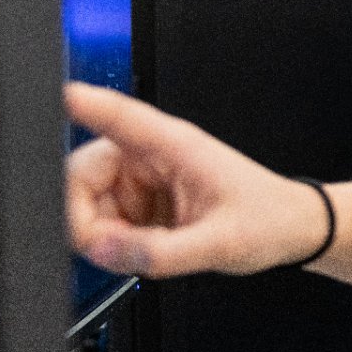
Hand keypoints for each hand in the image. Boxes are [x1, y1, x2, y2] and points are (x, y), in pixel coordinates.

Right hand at [65, 83, 328, 277]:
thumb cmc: (269, 220)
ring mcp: (141, 179)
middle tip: (115, 248)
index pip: (117, 114)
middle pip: (79, 176)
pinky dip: (115, 244)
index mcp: (173, 145)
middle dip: (85, 219)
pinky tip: (148, 248)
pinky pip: (103, 223)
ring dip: (103, 236)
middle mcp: (150, 155)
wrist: (291, 230)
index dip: (83, 105)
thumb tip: (106, 250)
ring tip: (149, 249)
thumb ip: (161, 253)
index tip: (59, 99)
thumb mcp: (221, 244)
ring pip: (86, 205)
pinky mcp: (139, 201)